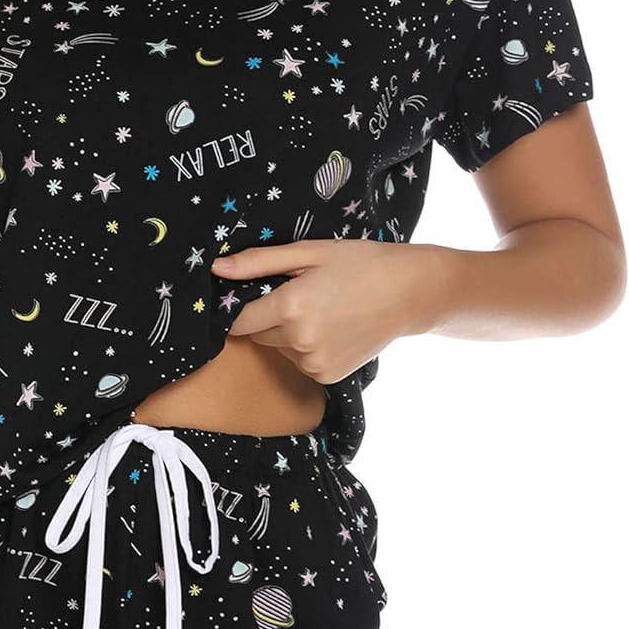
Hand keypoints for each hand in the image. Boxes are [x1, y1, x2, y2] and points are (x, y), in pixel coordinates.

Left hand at [211, 238, 442, 384]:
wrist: (411, 292)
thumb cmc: (360, 263)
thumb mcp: (310, 252)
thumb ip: (259, 262)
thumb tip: (217, 269)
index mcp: (289, 306)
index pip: (239, 319)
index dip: (239, 308)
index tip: (248, 297)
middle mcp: (298, 340)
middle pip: (258, 334)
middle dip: (268, 317)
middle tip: (300, 295)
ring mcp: (313, 362)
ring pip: (279, 349)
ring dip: (288, 334)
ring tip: (322, 311)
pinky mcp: (326, 375)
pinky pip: (300, 362)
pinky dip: (306, 349)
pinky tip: (332, 330)